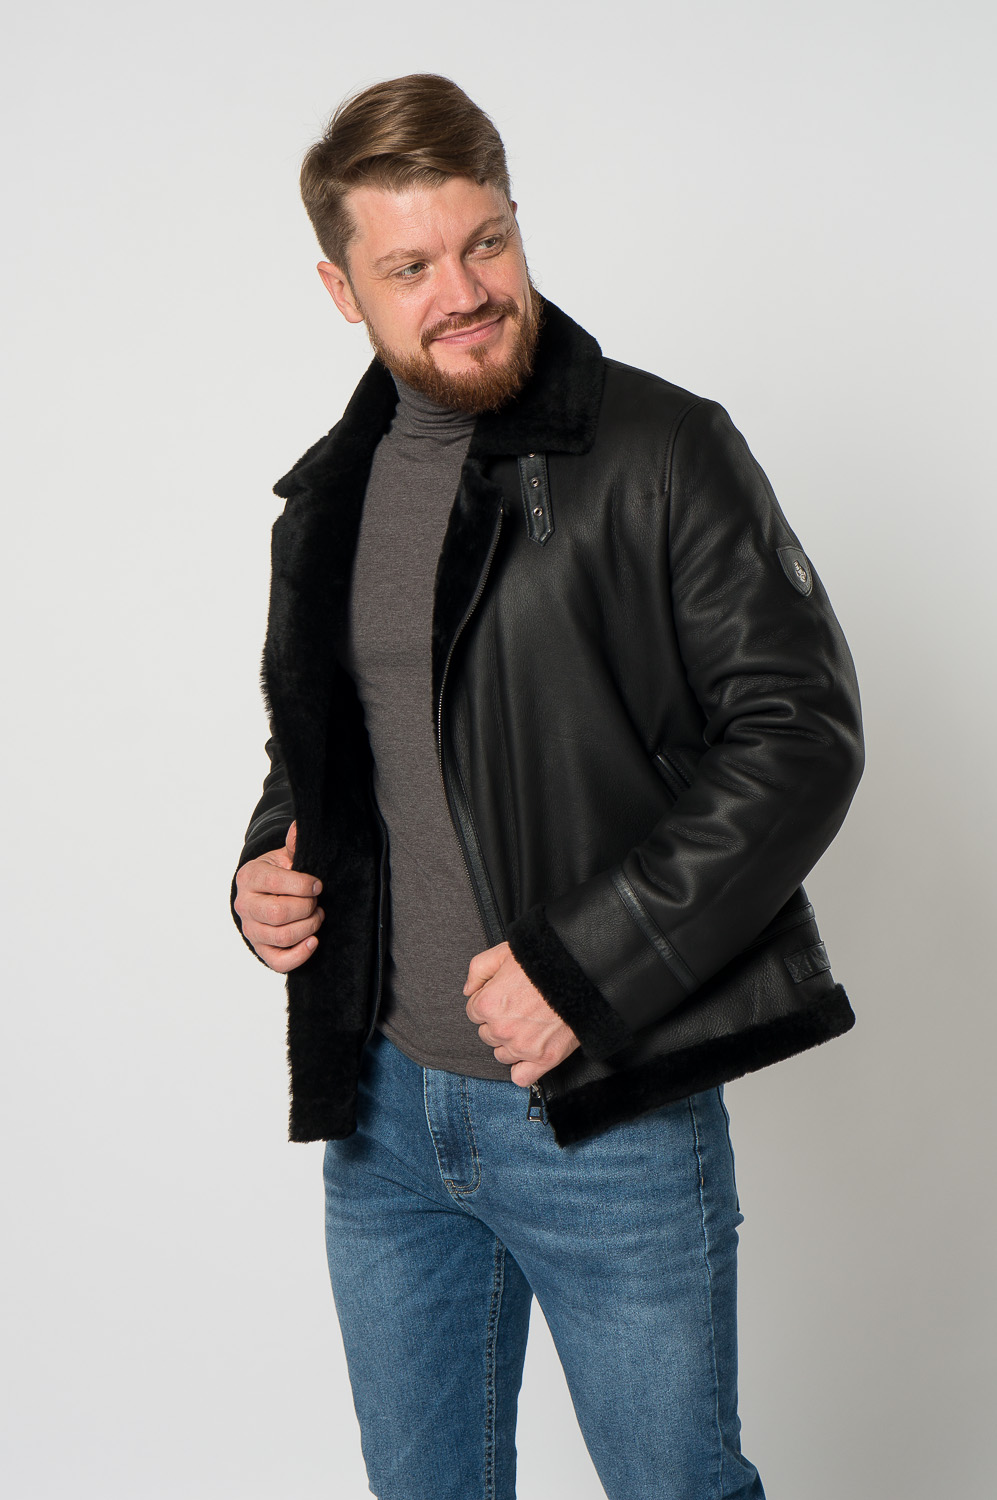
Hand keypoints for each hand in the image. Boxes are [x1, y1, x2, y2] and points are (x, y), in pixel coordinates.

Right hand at [234, 821, 323, 972]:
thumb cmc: (278, 874)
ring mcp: (251, 930)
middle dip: (306, 907)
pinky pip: (278, 962)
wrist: (263, 894)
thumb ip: (293, 845)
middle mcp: (245, 905)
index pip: (275, 882)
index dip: (303, 885)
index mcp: (249, 877)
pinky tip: (313, 940)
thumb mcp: (284, 856)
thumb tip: (299, 827)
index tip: (318, 885)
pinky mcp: (261, 950)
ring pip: (281, 937)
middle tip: (316, 901)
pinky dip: (300, 954)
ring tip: (317, 916)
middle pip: (278, 913)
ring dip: (308, 927)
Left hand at [464, 941, 579, 1086]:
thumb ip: (478, 970)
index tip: (504, 996)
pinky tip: (529, 1053)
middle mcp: (502, 1029)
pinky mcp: (545, 1058)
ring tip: (529, 1024)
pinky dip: (523, 1068)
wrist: (581, 972)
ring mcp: (523, 1046)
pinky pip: (521, 1077)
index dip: (488, 1002)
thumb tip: (469, 990)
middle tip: (519, 1007)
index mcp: (488, 1004)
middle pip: (487, 1034)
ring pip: (502, 1054)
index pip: (474, 1012)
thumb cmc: (544, 960)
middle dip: (499, 1022)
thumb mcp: (503, 952)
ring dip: (510, 1043)